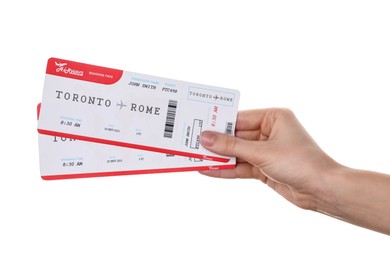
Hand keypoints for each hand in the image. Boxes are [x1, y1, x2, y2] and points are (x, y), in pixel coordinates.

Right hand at [199, 108, 339, 209]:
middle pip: (235, 136)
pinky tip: (208, 170)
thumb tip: (206, 138)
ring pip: (236, 152)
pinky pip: (240, 166)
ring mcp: (266, 151)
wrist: (322, 190)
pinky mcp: (264, 168)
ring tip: (195, 157)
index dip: (218, 124)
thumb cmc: (300, 163)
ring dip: (218, 157)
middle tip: (191, 143)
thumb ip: (231, 146)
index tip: (197, 126)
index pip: (239, 118)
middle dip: (215, 143)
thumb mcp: (262, 152)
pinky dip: (226, 169)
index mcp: (273, 118)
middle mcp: (269, 132)